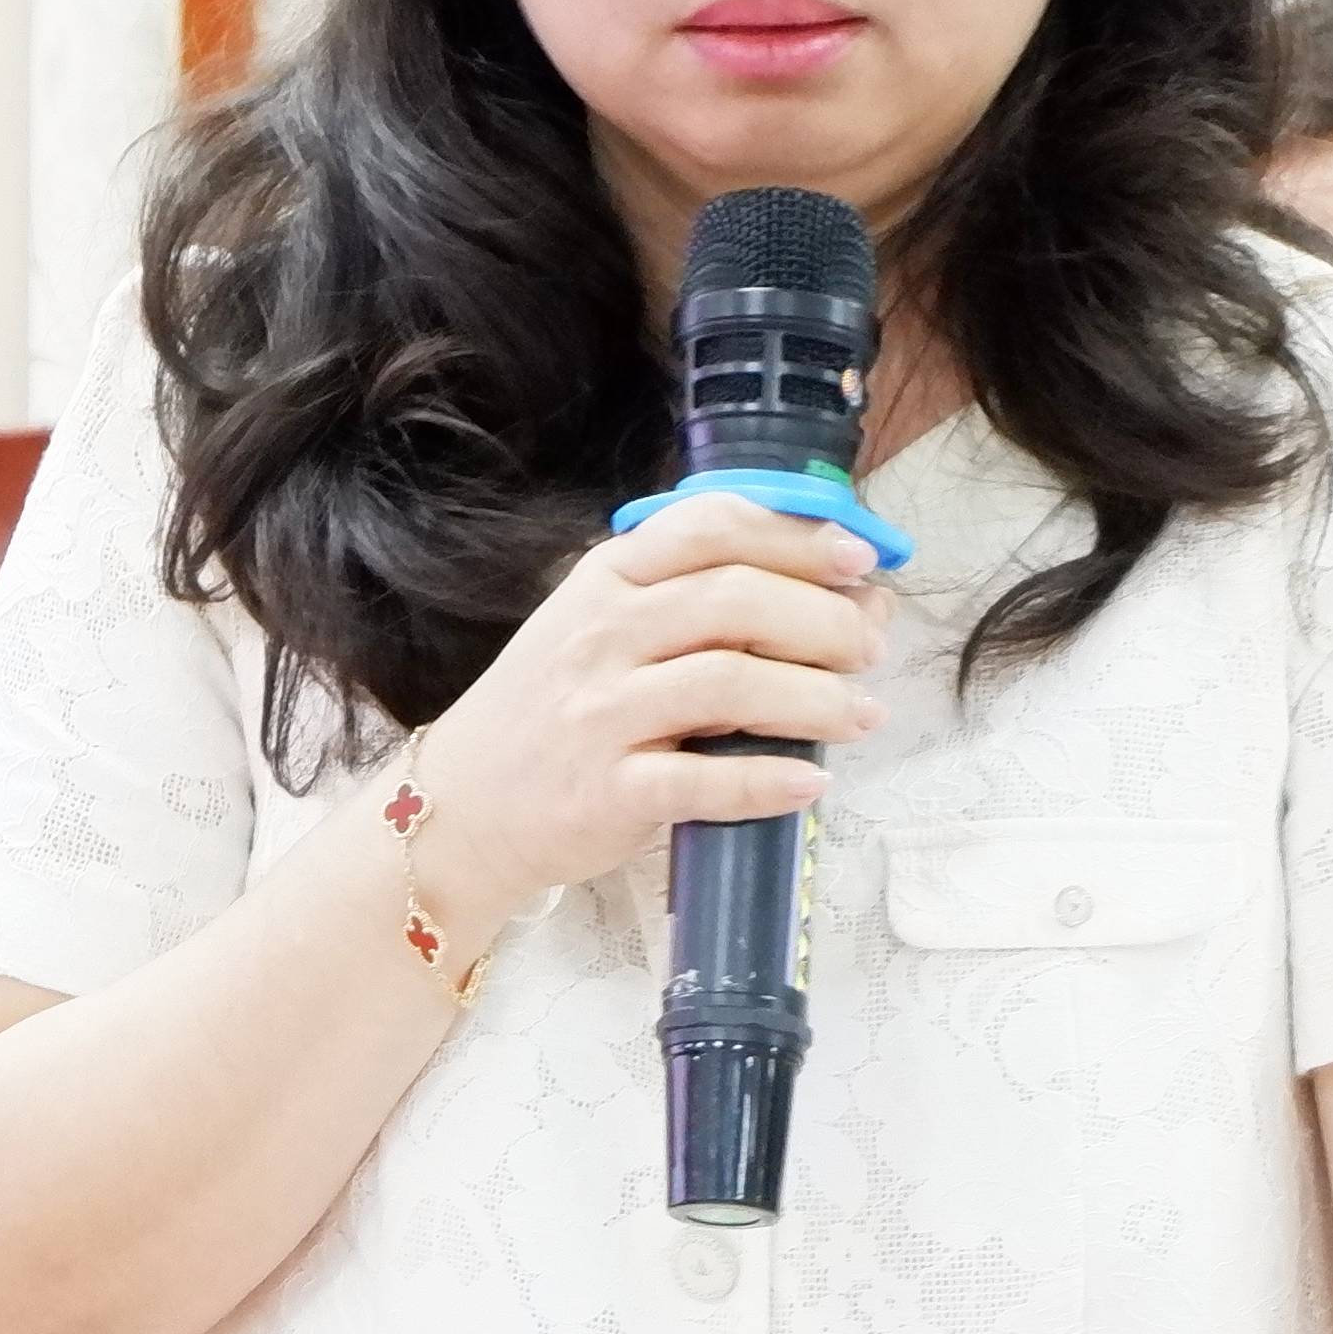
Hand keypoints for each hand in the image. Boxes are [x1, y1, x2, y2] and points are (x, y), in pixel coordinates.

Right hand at [384, 496, 888, 930]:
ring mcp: (600, 714)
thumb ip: (695, 602)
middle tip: (869, 647)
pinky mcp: (606, 792)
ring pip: (730, 685)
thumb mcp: (603, 626)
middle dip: (823, 620)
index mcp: (606, 578)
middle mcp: (601, 635)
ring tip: (863, 713)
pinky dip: (768, 781)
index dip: (795, 536)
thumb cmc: (556, 711)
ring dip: (816, 698)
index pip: (709, 527)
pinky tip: (811, 782)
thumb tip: (832, 595)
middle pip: (735, 601)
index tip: (858, 557)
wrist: (463, 806)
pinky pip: (704, 783)